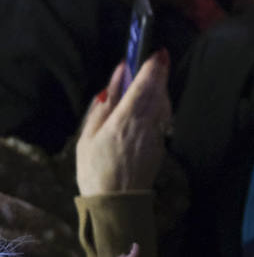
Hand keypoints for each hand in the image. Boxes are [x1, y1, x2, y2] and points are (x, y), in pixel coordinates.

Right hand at [76, 52, 171, 194]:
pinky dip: (158, 106)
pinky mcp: (160, 147)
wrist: (117, 203)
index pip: (143, 88)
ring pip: (162, 106)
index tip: (157, 53)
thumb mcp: (88, 137)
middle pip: (157, 94)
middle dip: (160, 74)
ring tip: (154, 76)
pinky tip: (151, 102)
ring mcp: (156, 137)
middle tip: (160, 57)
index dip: (151, 69)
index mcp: (124, 122)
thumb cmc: (94, 170)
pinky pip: (161, 120)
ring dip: (160, 89)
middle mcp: (145, 127)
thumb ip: (102, 107)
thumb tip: (114, 83)